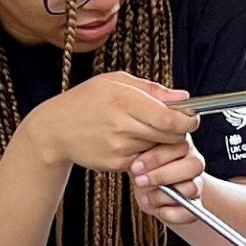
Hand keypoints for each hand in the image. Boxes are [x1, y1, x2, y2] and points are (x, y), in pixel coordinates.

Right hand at [26, 72, 199, 171]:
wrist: (54, 129)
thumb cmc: (85, 100)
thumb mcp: (115, 81)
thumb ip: (152, 89)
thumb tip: (183, 97)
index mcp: (125, 100)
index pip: (171, 118)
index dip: (188, 120)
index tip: (190, 117)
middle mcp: (122, 125)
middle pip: (170, 136)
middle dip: (178, 131)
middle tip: (171, 123)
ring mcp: (119, 147)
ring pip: (158, 148)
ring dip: (160, 141)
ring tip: (143, 128)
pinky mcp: (116, 164)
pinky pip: (144, 159)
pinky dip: (145, 153)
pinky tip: (130, 140)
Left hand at [129, 140, 206, 225]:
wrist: (146, 188)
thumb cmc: (141, 167)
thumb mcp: (138, 155)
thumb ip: (141, 149)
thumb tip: (135, 154)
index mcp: (182, 144)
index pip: (181, 146)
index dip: (157, 158)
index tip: (135, 167)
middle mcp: (193, 162)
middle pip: (194, 166)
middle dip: (162, 175)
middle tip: (140, 181)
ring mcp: (197, 184)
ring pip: (191, 189)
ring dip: (162, 195)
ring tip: (146, 196)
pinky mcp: (194, 205)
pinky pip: (189, 212)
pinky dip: (169, 213)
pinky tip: (157, 208)